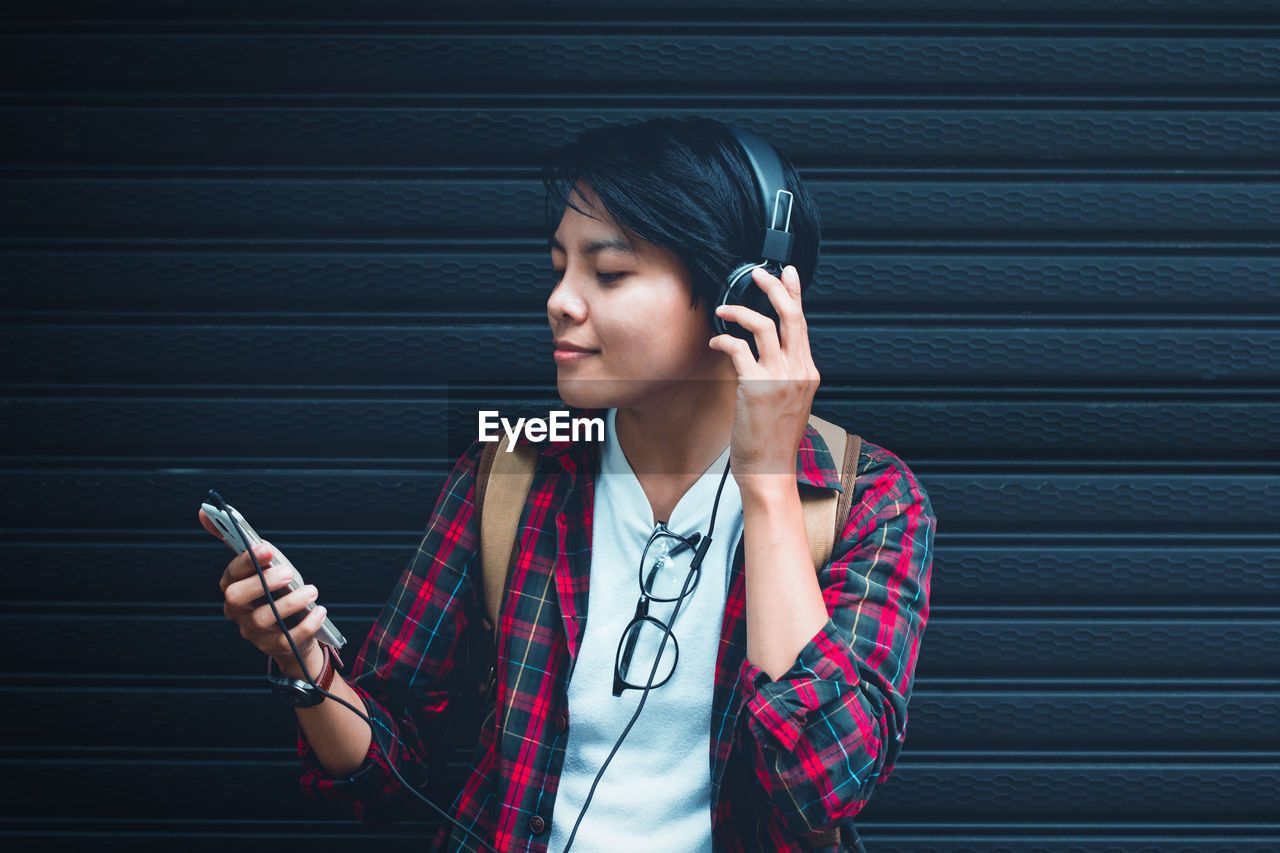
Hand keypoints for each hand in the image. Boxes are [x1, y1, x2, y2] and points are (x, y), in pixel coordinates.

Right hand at [201, 508, 327, 679]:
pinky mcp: (273, 648)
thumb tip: (204, 511)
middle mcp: (237, 611)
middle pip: (236, 598)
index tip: (267, 548)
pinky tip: (320, 611)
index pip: (230, 574)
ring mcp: (253, 632)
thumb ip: (240, 543)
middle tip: (288, 572)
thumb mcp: (263, 567)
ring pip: (262, 619)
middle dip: (262, 582)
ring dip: (289, 603)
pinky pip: (287, 639)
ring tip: (311, 590)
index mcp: (233, 588)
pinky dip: (306, 625)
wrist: (293, 633)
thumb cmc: (276, 593)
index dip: (246, 561)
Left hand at [707, 264, 819, 487]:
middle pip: (792, 316)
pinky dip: (724, 339)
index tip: (786, 274)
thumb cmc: (773, 441)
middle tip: (758, 273)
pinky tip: (715, 341)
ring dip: (741, 310)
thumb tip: (764, 352)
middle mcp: (799, 371)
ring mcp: (780, 378)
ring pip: (766, 325)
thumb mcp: (789, 401)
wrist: (770, 470)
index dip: (795, 294)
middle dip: (775, 288)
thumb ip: (784, 374)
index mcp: (808, 372)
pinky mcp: (757, 387)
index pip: (802, 324)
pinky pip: (739, 349)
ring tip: (724, 308)